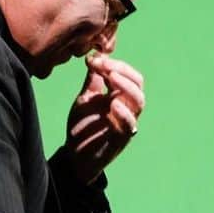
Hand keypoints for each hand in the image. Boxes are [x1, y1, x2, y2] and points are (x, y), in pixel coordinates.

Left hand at [64, 52, 144, 183]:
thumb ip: (93, 81)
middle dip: (122, 71)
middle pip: (137, 84)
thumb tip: (95, 57)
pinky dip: (123, 113)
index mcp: (120, 96)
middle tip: (104, 66)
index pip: (129, 75)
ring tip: (111, 77)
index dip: (115, 64)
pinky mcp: (121, 139)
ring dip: (126, 87)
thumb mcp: (85, 98)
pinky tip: (112, 104)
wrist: (75, 155)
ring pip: (139, 102)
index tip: (94, 60)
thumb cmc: (83, 127)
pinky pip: (130, 125)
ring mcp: (126, 123)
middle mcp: (127, 108)